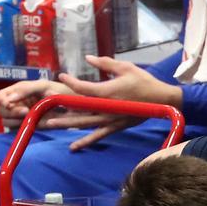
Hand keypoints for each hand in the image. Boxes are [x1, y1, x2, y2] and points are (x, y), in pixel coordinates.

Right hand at [0, 79, 73, 129]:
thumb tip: (10, 100)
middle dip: (10, 112)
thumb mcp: (41, 86)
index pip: (0, 97)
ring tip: (28, 117)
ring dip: (14, 121)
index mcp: (17, 92)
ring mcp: (20, 117)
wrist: (70, 105)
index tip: (9, 103)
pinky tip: (31, 124)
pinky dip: (21, 128)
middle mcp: (16, 105)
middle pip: (1, 111)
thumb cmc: (55, 90)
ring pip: (6, 122)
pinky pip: (17, 131)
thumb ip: (26, 90)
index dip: (1, 100)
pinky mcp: (27, 127)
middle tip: (25, 111)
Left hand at [50, 55, 181, 150]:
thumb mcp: (125, 67)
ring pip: (84, 123)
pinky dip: (85, 141)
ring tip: (51, 124)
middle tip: (45, 104)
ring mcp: (110, 120)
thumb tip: (87, 59)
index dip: (70, 83)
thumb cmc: (144, 81)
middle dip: (62, 105)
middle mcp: (106, 108)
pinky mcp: (114, 127)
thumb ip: (105, 63)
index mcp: (108, 92)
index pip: (84, 88)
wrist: (161, 101)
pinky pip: (97, 136)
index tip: (60, 76)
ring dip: (67, 123)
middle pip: (79, 108)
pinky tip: (74, 146)